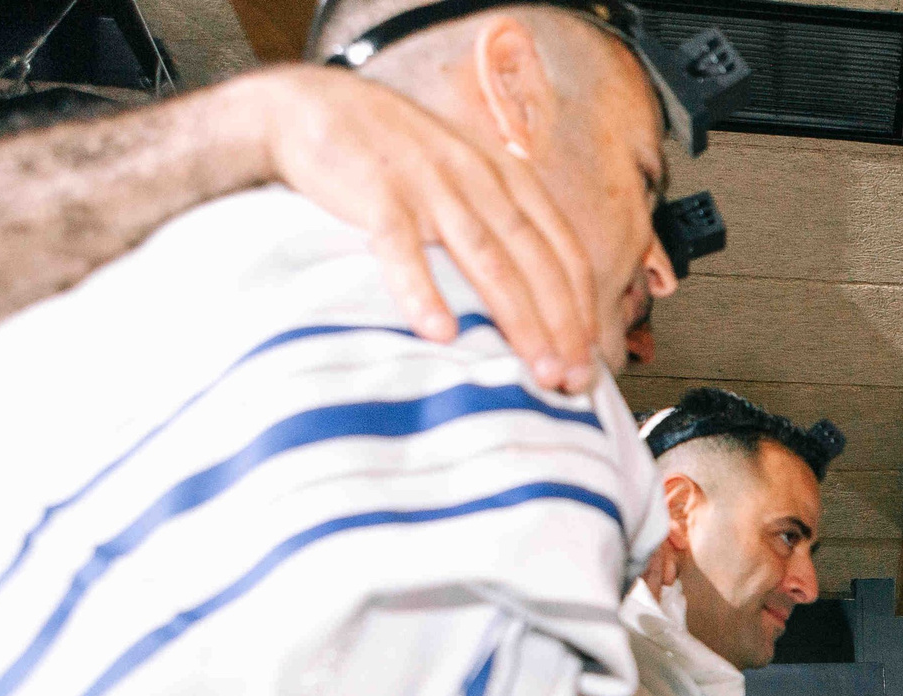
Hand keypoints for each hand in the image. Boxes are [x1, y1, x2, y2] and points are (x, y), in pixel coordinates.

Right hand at [252, 66, 597, 390]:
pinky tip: (440, 332)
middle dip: (562, 325)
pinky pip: (402, 248)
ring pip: (487, 260)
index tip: (592, 359)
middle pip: (534, 261)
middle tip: (574, 380)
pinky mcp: (376, 192)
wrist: (310, 107)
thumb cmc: (395, 157)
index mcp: (506, 175)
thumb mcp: (463, 173)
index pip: (562, 248)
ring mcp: (428, 183)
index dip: (582, 306)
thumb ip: (501, 220)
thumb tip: (541, 297)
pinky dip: (422, 290)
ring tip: (538, 370)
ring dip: (518, 320)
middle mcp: (477, 177)